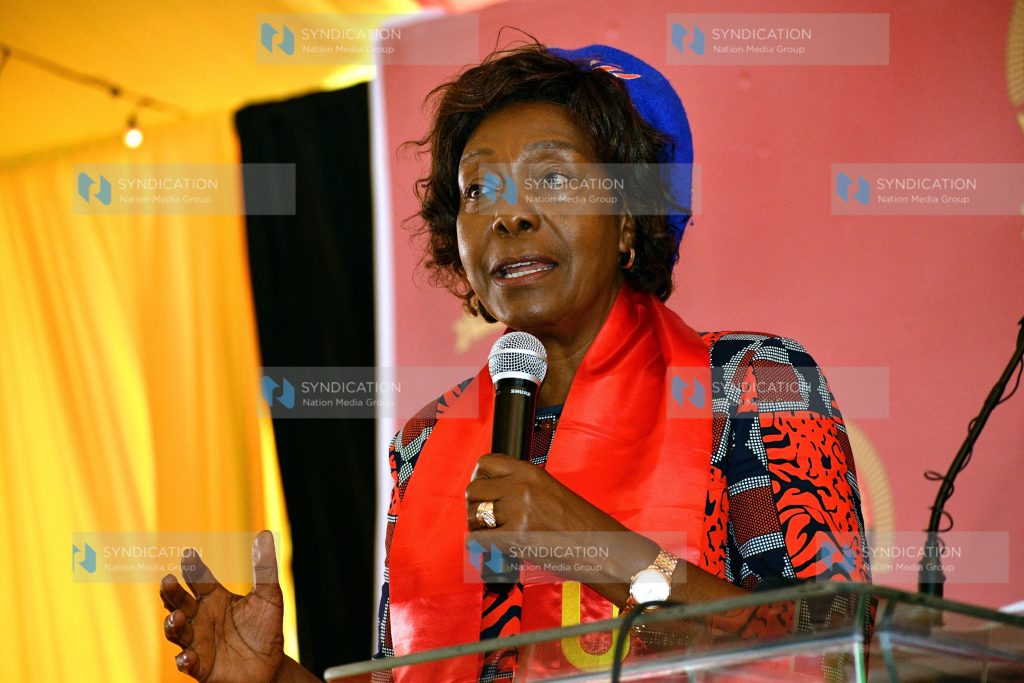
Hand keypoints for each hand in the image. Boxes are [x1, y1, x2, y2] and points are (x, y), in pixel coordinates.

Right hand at [160, 530, 284, 681]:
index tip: (189, 553)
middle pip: (180, 602)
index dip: (193, 567)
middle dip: (171, 593)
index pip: (199, 579)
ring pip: (177, 632)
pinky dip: (185, 660)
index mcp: (215, 598)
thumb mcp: (269, 595)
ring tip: (175, 616)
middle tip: (167, 581)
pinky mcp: (201, 667)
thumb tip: (264, 533)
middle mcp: (201, 618)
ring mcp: (198, 642)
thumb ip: (264, 567)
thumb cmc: (266, 628)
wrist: (271, 666)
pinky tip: (188, 656)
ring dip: (172, 624)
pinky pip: (188, 663)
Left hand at [465, 453, 609, 535]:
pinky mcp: (515, 537)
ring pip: (473, 515)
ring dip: (477, 527)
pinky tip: (490, 548)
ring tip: (490, 534)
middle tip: (484, 518)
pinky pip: (479, 539)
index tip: (483, 490)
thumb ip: (522, 487)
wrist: (601, 546)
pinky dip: (480, 546)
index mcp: (529, 471)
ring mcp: (517, 511)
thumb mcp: (550, 490)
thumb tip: (494, 496)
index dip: (479, 477)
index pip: (486, 463)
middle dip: (475, 505)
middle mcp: (520, 487)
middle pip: (474, 490)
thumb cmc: (581, 523)